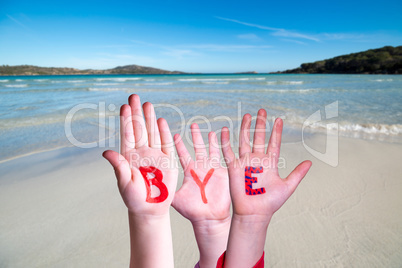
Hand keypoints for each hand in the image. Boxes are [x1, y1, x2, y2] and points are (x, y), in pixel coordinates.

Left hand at [103, 94, 177, 215]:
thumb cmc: (134, 198)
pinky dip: (163, 132)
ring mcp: (154, 155)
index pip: (126, 134)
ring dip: (149, 118)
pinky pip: (165, 143)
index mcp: (128, 156)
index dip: (125, 121)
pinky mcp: (167, 160)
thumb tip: (106, 152)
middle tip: (134, 96)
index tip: (123, 107)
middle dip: (136, 113)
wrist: (151, 209)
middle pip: (139, 128)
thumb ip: (118, 166)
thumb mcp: (124, 182)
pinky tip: (160, 120)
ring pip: (151, 132)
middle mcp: (141, 152)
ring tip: (147, 104)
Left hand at [172, 123, 229, 221]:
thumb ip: (164, 188)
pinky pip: (224, 155)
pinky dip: (225, 144)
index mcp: (189, 171)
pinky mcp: (223, 172)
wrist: (209, 218)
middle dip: (196, 136)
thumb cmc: (192, 211)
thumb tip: (148, 183)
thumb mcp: (175, 198)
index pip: (182, 153)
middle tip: (193, 124)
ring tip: (210, 129)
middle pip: (198, 148)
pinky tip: (225, 134)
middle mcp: (200, 167)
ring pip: (211, 150)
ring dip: (211, 140)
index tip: (174, 133)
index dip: (179, 144)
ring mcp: (212, 169)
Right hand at [221, 109, 310, 267]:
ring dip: (245, 128)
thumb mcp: (287, 187)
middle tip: (262, 111)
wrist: (254, 213)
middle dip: (260, 124)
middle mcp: (257, 160)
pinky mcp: (234, 167)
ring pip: (244, 140)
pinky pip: (228, 151)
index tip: (278, 119)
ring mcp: (245, 162)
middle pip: (259, 137)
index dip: (276, 131)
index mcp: (270, 163)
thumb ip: (297, 174)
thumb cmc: (270, 202)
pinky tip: (225, 130)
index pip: (273, 143)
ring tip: (247, 116)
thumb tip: (310, 162)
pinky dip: (226, 141)